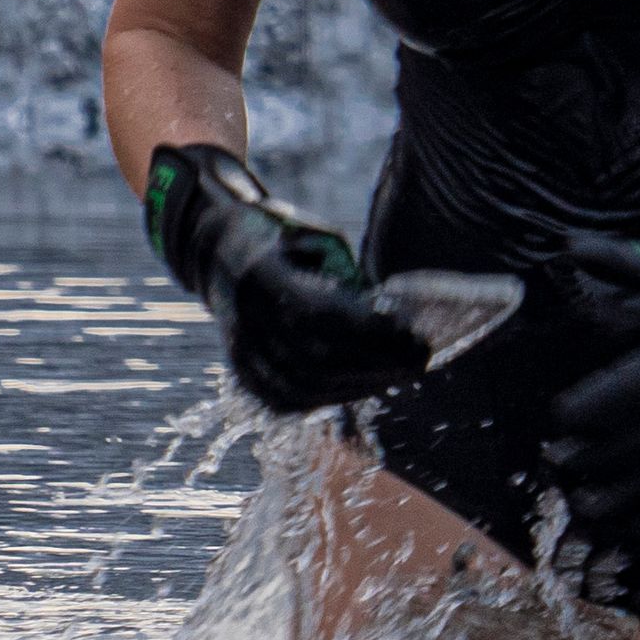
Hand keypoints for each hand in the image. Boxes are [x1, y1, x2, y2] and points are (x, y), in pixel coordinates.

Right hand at [139, 140, 449, 420]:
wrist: (219, 252)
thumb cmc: (284, 239)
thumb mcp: (317, 238)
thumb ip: (348, 274)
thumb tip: (392, 314)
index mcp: (261, 275)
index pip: (321, 316)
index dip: (372, 333)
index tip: (414, 333)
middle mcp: (244, 319)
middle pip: (317, 359)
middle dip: (377, 363)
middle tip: (420, 357)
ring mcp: (240, 352)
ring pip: (305, 387)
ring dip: (362, 385)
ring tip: (402, 372)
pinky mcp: (245, 376)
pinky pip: (292, 400)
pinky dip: (335, 397)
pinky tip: (369, 384)